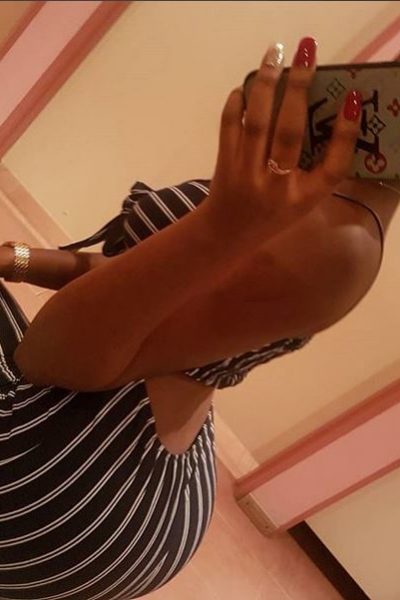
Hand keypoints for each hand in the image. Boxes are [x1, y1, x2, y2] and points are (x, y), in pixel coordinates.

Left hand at [203, 37, 361, 244]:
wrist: (228, 233)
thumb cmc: (273, 214)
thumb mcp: (303, 199)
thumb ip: (314, 166)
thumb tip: (320, 110)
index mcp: (305, 197)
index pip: (334, 166)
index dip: (346, 133)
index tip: (352, 99)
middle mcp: (278, 186)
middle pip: (290, 131)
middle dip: (299, 87)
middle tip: (306, 52)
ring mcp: (248, 175)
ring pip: (257, 122)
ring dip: (266, 83)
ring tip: (274, 55)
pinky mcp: (225, 165)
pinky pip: (229, 127)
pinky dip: (236, 103)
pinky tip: (243, 88)